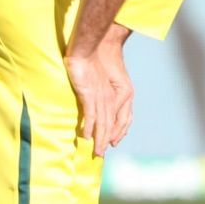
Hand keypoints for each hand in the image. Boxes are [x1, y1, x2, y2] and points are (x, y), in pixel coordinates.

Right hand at [65, 38, 134, 157]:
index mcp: (113, 95)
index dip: (116, 132)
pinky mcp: (90, 93)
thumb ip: (96, 93)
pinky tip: (85, 135)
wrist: (89, 49)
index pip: (118, 118)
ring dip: (99, 138)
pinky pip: (91, 113)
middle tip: (101, 155)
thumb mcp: (97, 81)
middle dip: (107, 141)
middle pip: (111, 124)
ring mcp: (101, 96)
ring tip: (97, 151)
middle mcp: (109, 98)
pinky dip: (89, 125)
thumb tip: (92, 104)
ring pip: (103, 122)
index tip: (110, 144)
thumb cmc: (92, 63)